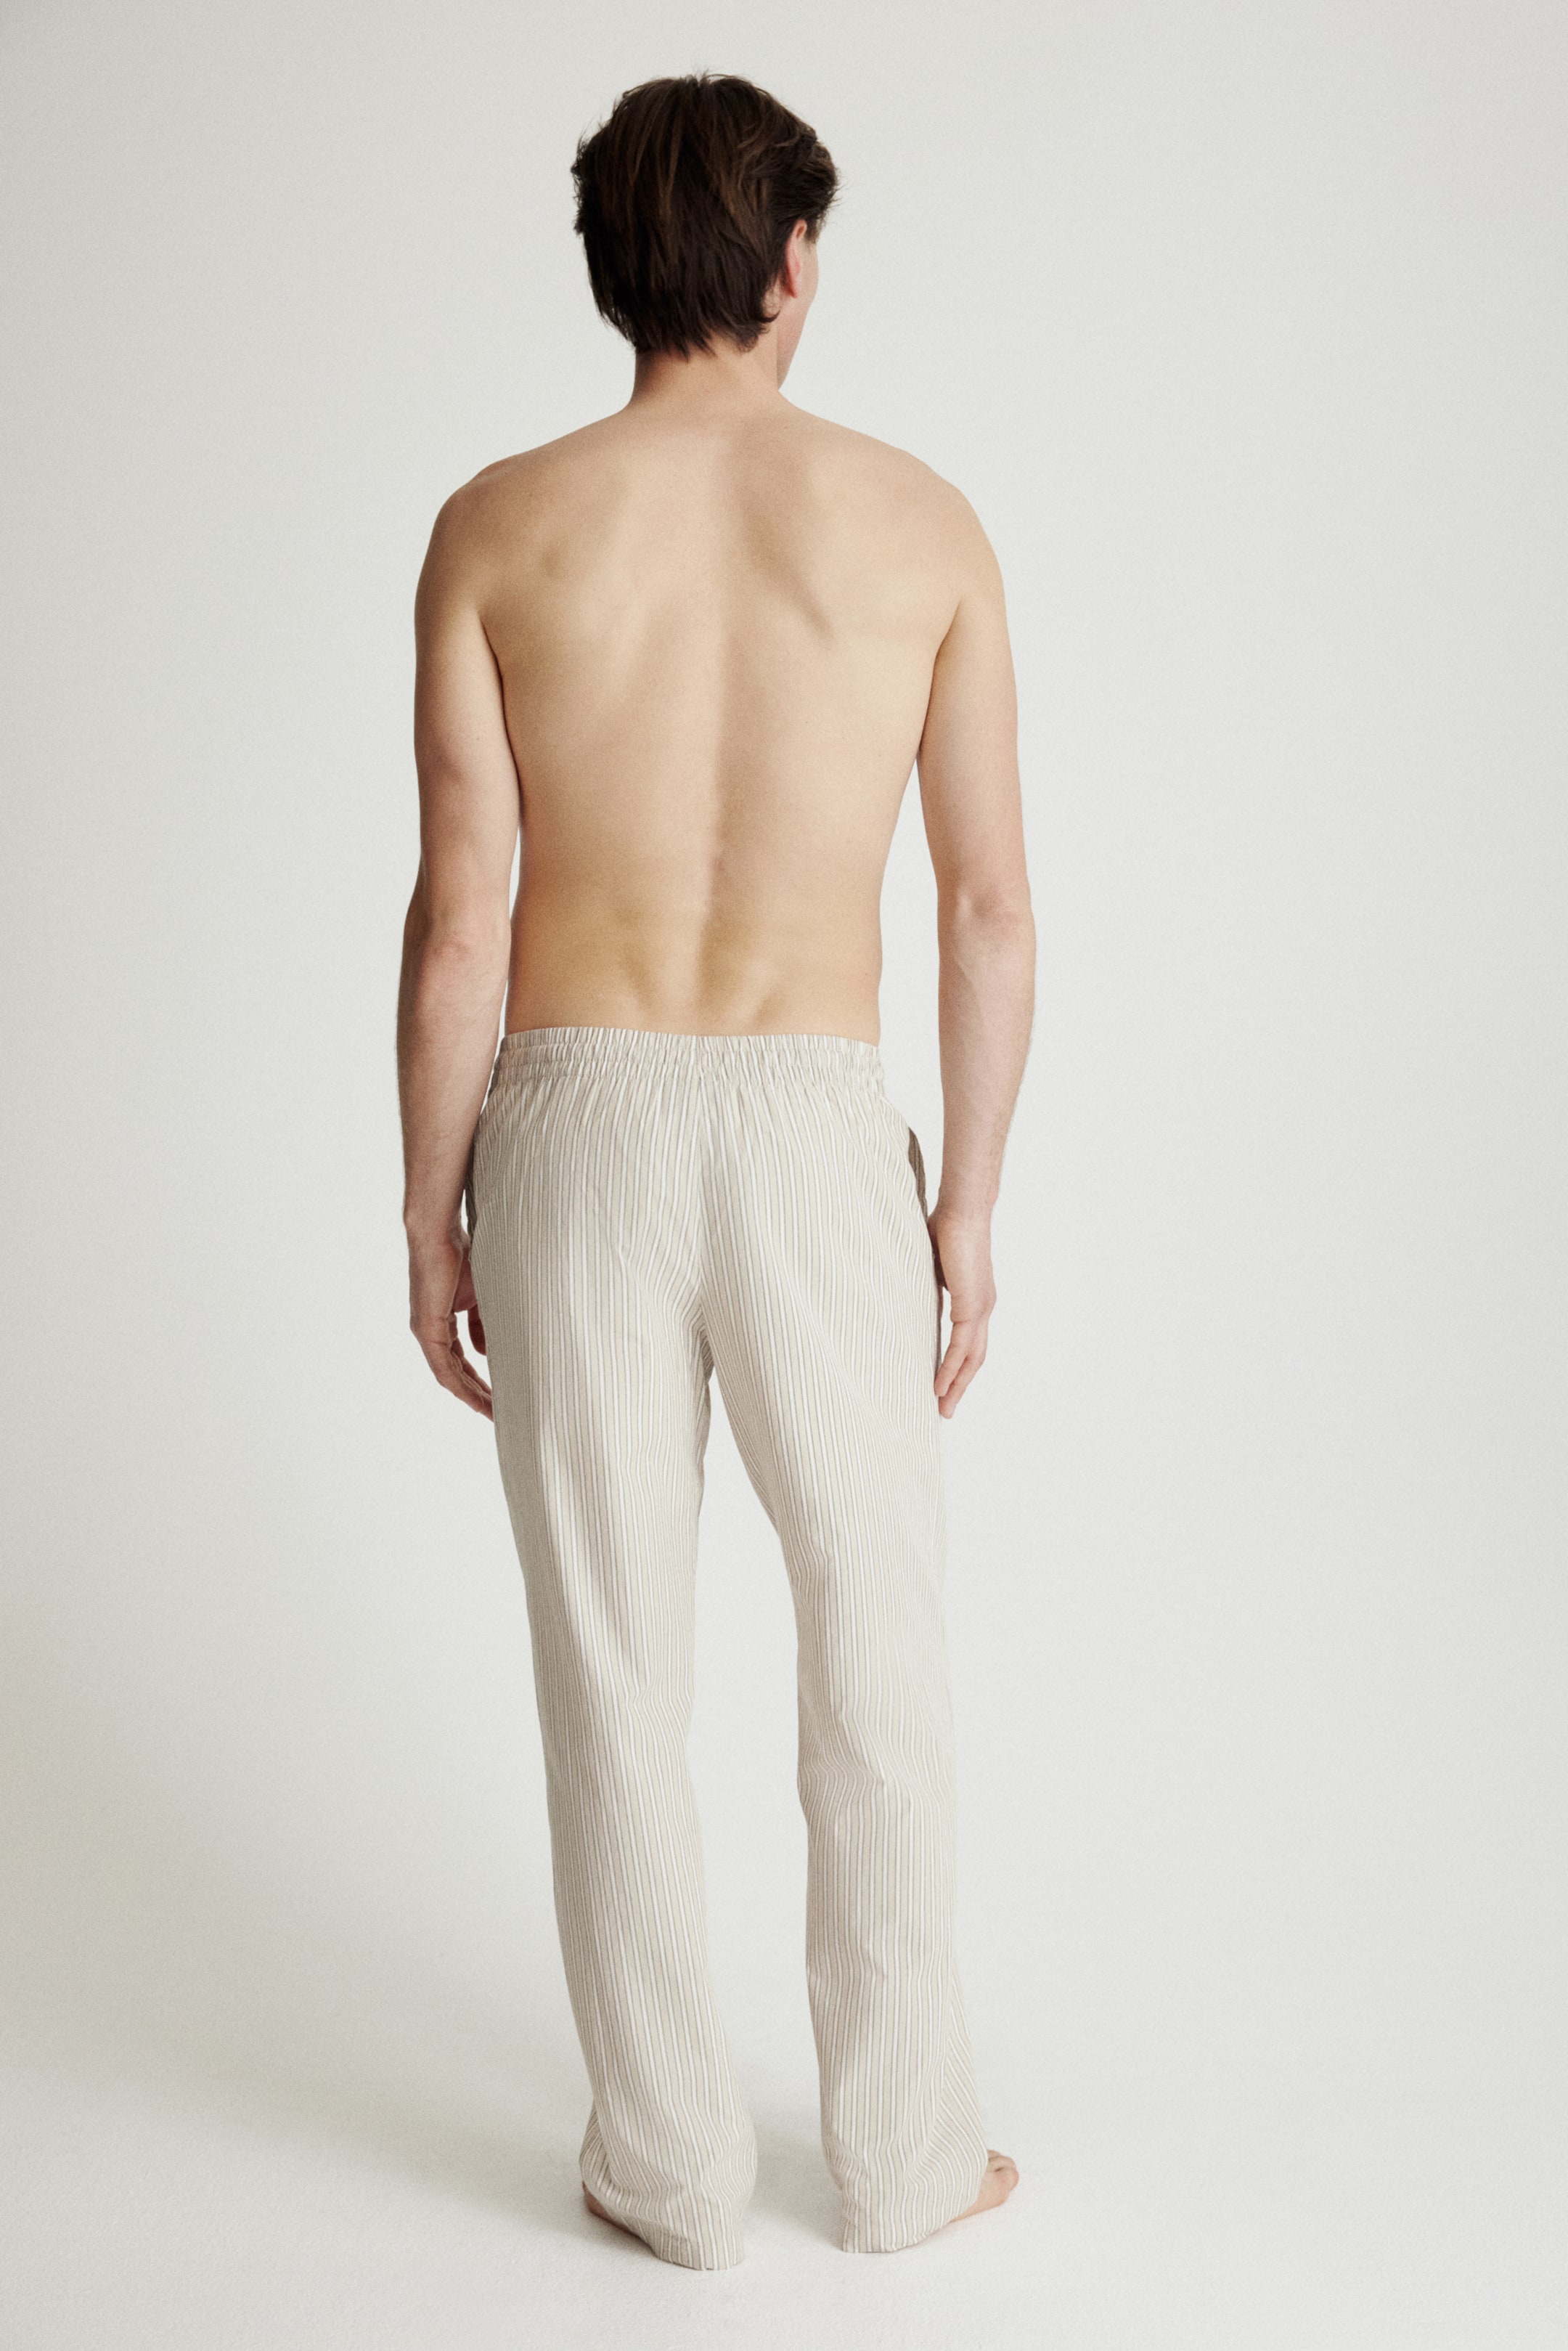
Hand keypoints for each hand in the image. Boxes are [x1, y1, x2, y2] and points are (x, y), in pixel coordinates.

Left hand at [408, 1226, 492, 1418]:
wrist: (438, 1232)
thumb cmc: (461, 1254)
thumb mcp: (480, 1295)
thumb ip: (482, 1324)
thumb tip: (486, 1352)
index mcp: (441, 1321)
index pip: (461, 1360)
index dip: (479, 1380)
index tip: (499, 1395)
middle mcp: (430, 1331)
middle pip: (455, 1373)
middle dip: (477, 1393)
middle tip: (498, 1412)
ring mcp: (426, 1332)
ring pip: (449, 1375)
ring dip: (470, 1395)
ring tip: (492, 1411)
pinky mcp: (427, 1328)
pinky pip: (443, 1367)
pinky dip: (460, 1385)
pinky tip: (476, 1398)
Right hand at [928, 1206, 995, 1418]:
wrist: (962, 1211)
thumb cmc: (946, 1229)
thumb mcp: (934, 1268)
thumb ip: (933, 1288)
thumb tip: (916, 1298)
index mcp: (975, 1300)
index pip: (970, 1343)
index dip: (958, 1367)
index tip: (944, 1387)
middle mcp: (983, 1308)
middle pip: (975, 1358)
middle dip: (960, 1386)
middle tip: (946, 1410)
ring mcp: (981, 1308)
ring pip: (971, 1358)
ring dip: (956, 1384)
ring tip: (942, 1407)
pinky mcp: (972, 1305)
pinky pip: (962, 1345)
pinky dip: (951, 1368)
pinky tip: (940, 1385)